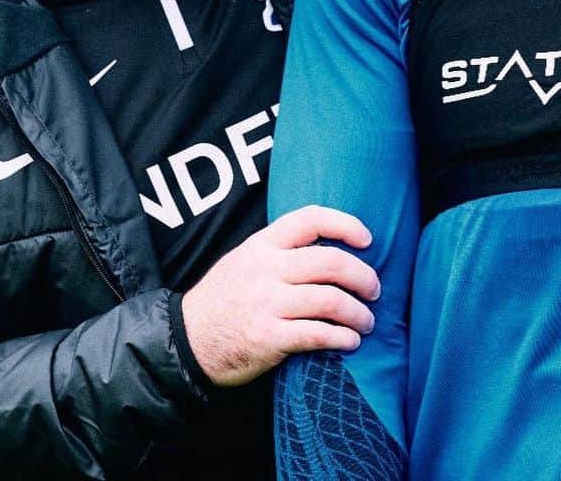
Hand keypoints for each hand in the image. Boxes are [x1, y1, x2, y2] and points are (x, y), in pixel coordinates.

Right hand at [181, 205, 379, 386]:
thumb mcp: (246, 258)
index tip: (367, 239)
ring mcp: (267, 304)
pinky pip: (316, 335)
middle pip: (330, 262)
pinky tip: (351, 341)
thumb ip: (281, 250)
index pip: (311, 219)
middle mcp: (267, 270)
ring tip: (367, 321)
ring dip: (358, 312)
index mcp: (263, 245)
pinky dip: (341, 338)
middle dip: (363, 276)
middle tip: (375, 289)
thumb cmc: (225, 298)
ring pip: (330, 300)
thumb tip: (333, 247)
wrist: (185, 341)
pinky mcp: (267, 338)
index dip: (345, 224)